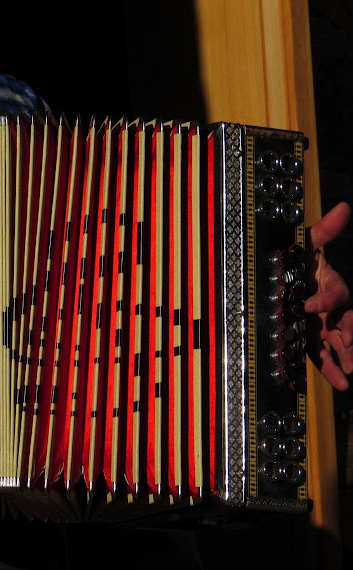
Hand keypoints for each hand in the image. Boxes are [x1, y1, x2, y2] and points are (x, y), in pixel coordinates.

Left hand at [304, 201, 352, 389]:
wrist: (277, 273)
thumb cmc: (293, 258)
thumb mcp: (305, 244)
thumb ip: (323, 231)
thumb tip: (344, 207)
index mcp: (329, 284)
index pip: (336, 293)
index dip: (326, 299)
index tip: (310, 304)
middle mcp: (328, 306)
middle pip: (346, 323)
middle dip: (349, 336)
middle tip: (350, 347)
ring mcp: (320, 324)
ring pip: (337, 342)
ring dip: (345, 358)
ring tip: (349, 374)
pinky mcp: (309, 338)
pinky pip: (321, 355)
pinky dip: (330, 368)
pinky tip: (341, 384)